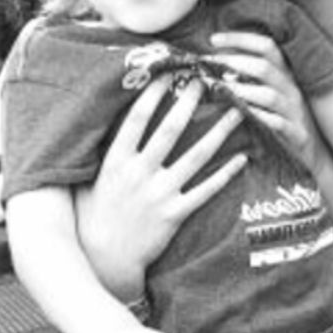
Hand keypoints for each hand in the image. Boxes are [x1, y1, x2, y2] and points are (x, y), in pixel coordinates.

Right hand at [76, 75, 245, 299]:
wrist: (105, 258)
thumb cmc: (96, 215)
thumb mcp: (91, 180)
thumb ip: (102, 153)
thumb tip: (108, 122)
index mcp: (116, 161)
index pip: (137, 120)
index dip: (153, 94)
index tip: (168, 73)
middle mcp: (139, 173)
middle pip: (170, 130)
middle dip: (189, 103)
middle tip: (206, 82)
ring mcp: (159, 194)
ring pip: (196, 156)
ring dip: (219, 132)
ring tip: (237, 113)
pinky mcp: (174, 214)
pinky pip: (206, 190)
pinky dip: (225, 173)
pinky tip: (242, 158)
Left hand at [208, 32, 320, 170]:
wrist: (313, 152)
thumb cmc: (282, 119)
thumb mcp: (271, 93)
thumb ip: (250, 76)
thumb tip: (215, 59)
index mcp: (285, 74)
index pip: (266, 46)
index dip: (240, 39)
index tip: (213, 40)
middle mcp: (291, 88)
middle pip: (265, 67)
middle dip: (234, 63)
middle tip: (208, 64)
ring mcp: (295, 111)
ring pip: (269, 95)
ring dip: (241, 90)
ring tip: (218, 89)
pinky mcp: (297, 134)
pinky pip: (278, 124)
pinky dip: (259, 118)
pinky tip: (241, 115)